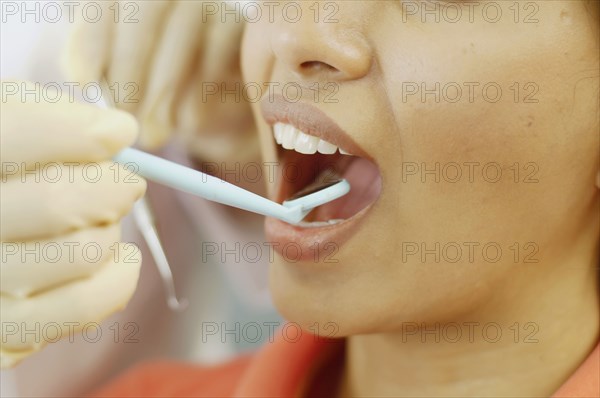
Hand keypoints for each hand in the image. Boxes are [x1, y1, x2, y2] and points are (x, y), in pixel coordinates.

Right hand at [0, 81, 145, 367]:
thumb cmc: (3, 180)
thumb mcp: (7, 127)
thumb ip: (47, 119)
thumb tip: (115, 133)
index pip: (15, 137)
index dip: (80, 132)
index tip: (119, 131)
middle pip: (58, 204)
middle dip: (114, 187)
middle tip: (128, 183)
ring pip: (84, 254)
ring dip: (111, 231)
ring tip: (103, 221)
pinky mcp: (7, 333)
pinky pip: (86, 305)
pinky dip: (121, 276)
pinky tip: (120, 257)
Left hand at [61, 0, 257, 164]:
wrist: (214, 112)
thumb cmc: (159, 100)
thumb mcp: (125, 92)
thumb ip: (105, 82)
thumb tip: (91, 95)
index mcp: (127, 2)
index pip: (104, 2)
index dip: (92, 40)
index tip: (85, 84)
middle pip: (146, 6)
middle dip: (130, 63)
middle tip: (126, 113)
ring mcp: (207, 4)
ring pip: (185, 25)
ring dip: (165, 84)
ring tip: (155, 131)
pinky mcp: (240, 28)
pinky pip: (220, 46)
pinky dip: (201, 87)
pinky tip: (189, 121)